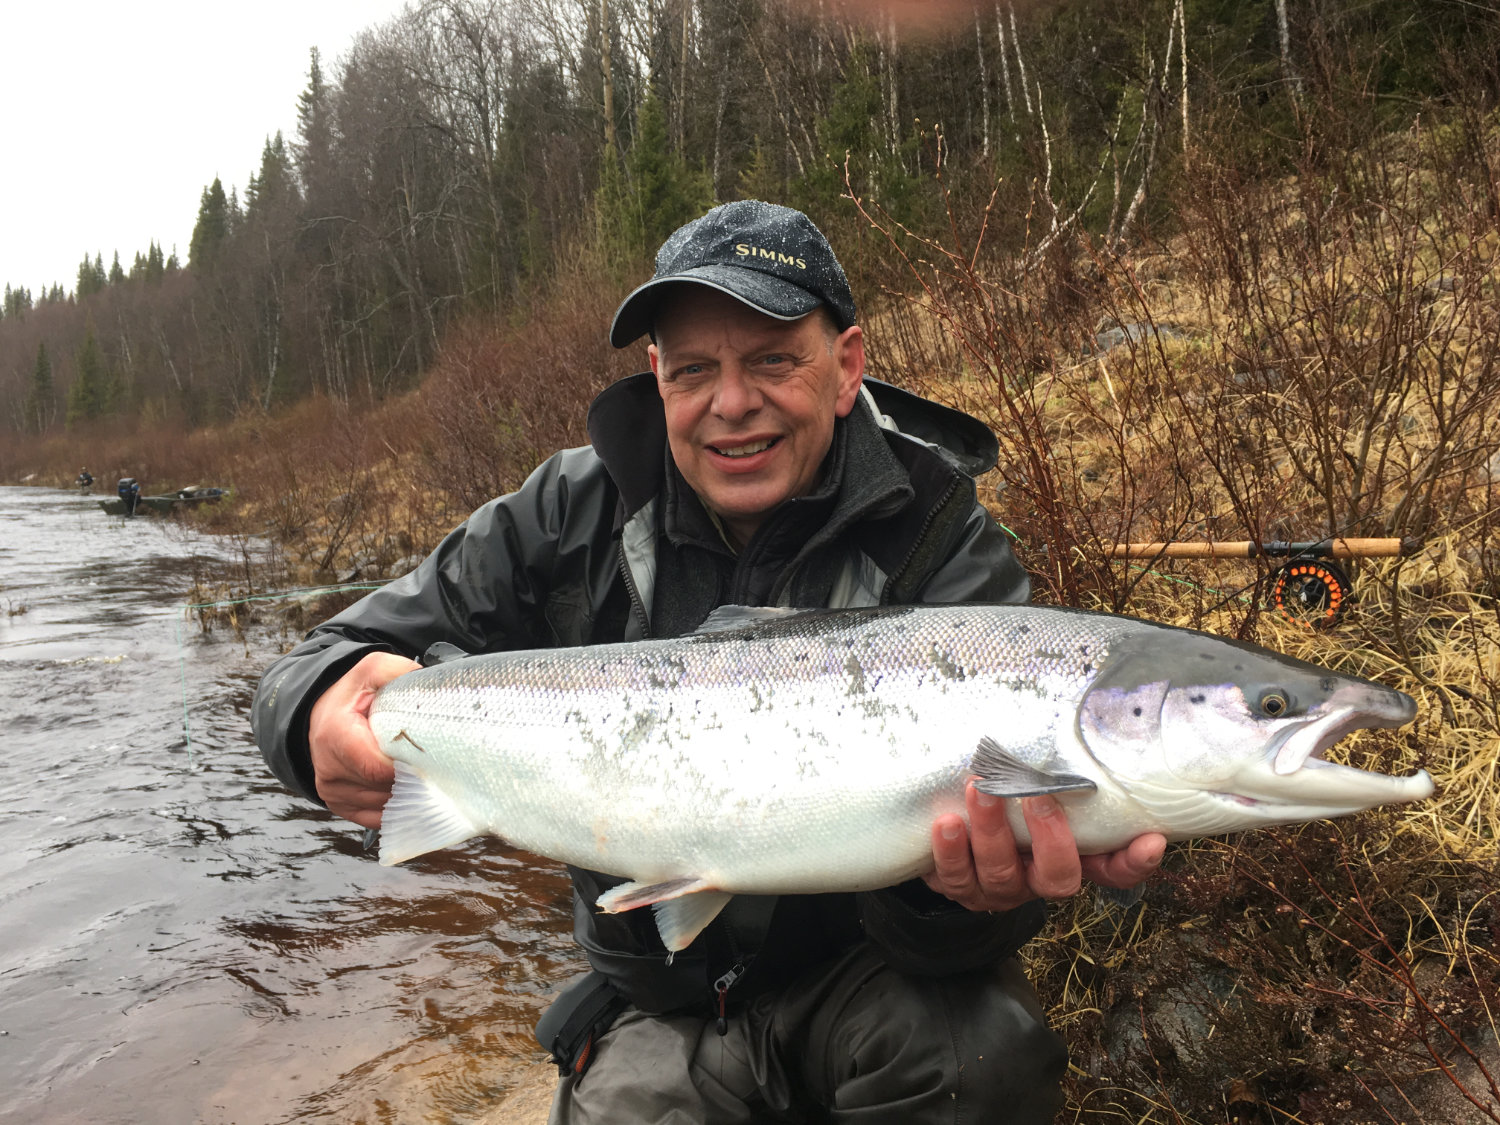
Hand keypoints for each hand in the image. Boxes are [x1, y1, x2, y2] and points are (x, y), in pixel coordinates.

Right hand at [307, 651, 420, 827]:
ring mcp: (332, 791)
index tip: (431, 756)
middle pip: (384, 789)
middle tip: (434, 764)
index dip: (410, 765)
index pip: (379, 768)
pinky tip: (407, 788)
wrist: (321, 714)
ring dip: (405, 795)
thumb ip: (398, 672)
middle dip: (412, 779)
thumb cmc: (352, 694)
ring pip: (383, 806)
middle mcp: (329, 769)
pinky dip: (395, 807)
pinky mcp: (338, 805)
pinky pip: (376, 818)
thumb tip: (427, 683)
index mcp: (336, 736)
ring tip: (419, 772)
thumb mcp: (372, 670)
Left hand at [923, 781, 1165, 912]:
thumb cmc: (1003, 798)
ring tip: (977, 789)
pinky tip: (945, 823)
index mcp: (1070, 858)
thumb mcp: (1033, 786)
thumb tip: (1075, 719)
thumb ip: (1056, 771)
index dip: (1134, 862)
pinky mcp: (960, 889)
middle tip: (1035, 795)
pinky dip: (950, 852)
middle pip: (1057, 877)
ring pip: (1001, 874)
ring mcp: (1000, 890)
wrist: (947, 827)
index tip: (1151, 840)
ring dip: (990, 830)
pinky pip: (956, 879)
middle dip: (1049, 837)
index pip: (1114, 870)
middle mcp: (1038, 880)